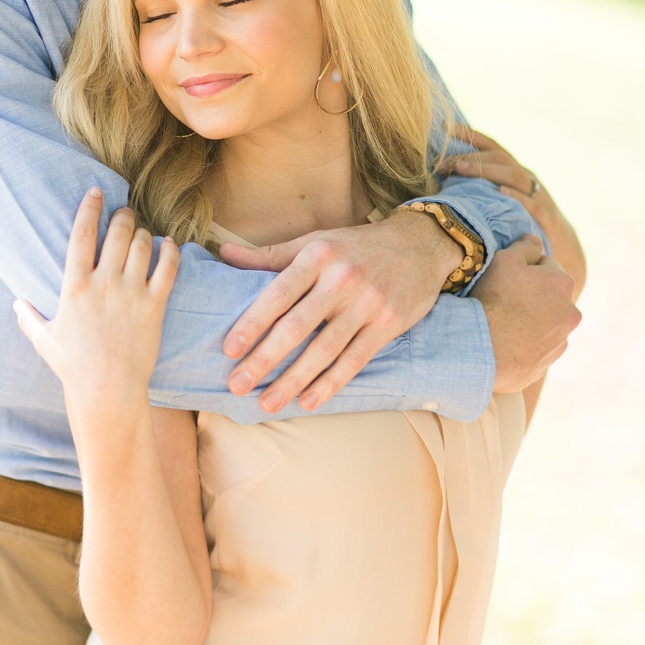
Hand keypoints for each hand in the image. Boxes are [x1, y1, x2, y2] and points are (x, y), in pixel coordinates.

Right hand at [13, 190, 179, 411]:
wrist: (108, 391)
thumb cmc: (74, 368)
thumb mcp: (45, 340)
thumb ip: (29, 318)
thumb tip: (15, 304)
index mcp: (75, 287)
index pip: (82, 233)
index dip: (90, 207)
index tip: (96, 192)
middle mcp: (104, 284)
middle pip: (117, 232)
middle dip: (123, 216)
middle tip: (124, 214)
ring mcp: (131, 294)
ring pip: (142, 245)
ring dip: (143, 232)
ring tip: (142, 231)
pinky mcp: (154, 306)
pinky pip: (168, 268)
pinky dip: (170, 251)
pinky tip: (168, 245)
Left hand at [217, 208, 462, 412]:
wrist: (421, 245)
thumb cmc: (356, 247)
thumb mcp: (315, 242)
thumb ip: (270, 255)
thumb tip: (223, 253)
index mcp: (317, 256)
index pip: (277, 294)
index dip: (252, 323)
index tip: (229, 349)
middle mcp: (341, 279)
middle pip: (297, 327)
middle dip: (264, 359)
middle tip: (237, 385)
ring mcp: (367, 303)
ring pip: (324, 350)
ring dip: (293, 380)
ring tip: (267, 402)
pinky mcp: (387, 324)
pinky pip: (354, 360)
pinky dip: (330, 383)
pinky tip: (308, 401)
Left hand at [444, 129, 586, 297]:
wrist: (562, 247)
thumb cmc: (520, 223)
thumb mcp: (502, 202)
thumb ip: (481, 189)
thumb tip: (442, 182)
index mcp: (514, 171)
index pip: (491, 147)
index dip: (470, 135)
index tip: (444, 127)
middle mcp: (526, 178)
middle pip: (498, 159)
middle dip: (469, 157)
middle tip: (442, 163)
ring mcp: (537, 195)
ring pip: (513, 175)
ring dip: (486, 170)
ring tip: (461, 169)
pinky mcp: (546, 216)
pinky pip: (531, 203)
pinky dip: (515, 196)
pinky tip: (499, 192)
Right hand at [472, 234, 580, 392]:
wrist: (479, 348)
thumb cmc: (493, 299)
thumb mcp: (505, 259)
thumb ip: (526, 245)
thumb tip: (536, 241)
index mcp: (563, 284)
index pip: (545, 266)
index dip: (524, 269)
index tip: (507, 278)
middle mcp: (570, 314)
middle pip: (549, 296)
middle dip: (532, 296)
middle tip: (504, 300)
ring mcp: (560, 342)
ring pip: (545, 323)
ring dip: (531, 321)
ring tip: (503, 324)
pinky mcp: (546, 364)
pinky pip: (537, 348)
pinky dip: (525, 344)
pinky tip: (505, 342)